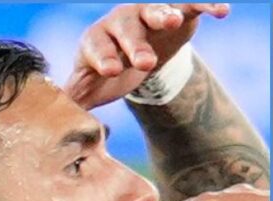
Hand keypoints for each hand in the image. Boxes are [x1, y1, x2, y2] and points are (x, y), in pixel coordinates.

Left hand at [65, 3, 229, 109]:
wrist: (138, 50)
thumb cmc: (112, 68)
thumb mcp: (92, 83)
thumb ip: (75, 98)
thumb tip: (51, 118)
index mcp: (98, 41)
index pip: (97, 46)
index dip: (103, 57)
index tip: (110, 70)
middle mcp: (122, 24)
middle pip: (126, 30)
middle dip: (135, 44)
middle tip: (143, 62)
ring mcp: (149, 16)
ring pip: (155, 11)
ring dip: (163, 13)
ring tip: (172, 19)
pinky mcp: (176, 14)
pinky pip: (190, 6)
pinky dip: (205, 6)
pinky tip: (221, 11)